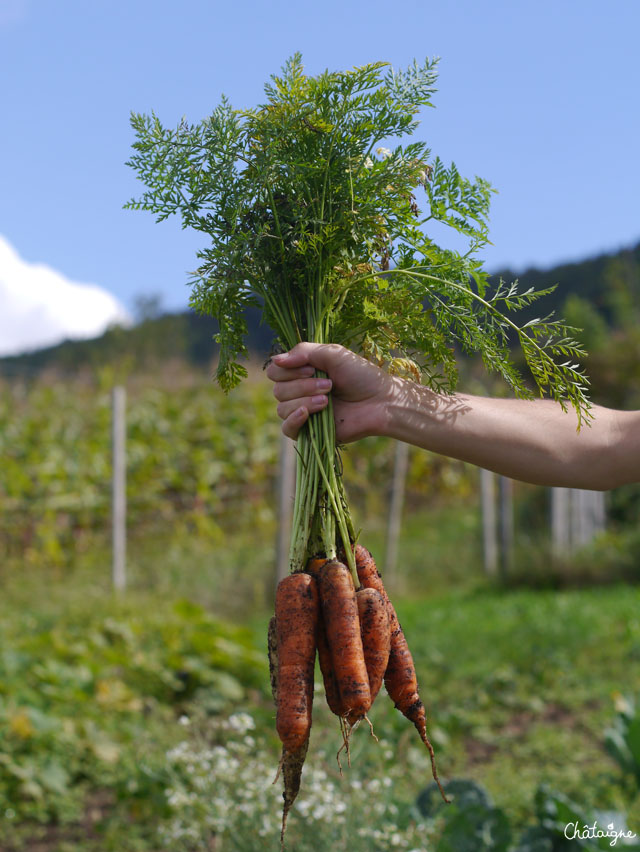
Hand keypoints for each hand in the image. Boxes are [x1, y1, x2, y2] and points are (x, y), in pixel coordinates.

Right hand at [266, 342, 393, 441]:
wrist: (380, 401)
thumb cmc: (361, 375)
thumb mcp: (333, 353)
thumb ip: (303, 351)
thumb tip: (275, 360)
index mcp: (302, 373)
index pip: (275, 371)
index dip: (288, 370)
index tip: (311, 369)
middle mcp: (299, 392)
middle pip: (278, 390)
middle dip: (302, 386)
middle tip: (329, 385)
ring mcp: (304, 412)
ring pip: (282, 408)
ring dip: (304, 400)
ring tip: (328, 400)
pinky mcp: (310, 432)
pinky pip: (287, 429)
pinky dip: (294, 420)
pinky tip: (308, 413)